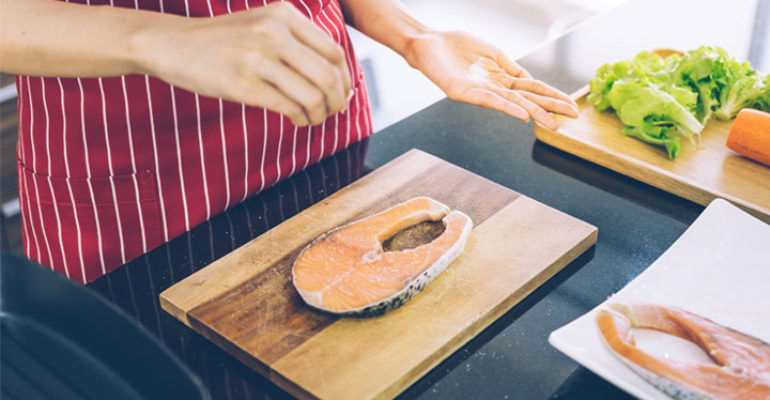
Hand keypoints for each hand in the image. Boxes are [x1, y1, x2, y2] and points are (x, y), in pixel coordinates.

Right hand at [135, 2, 350, 125]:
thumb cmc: (224, 40)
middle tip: (333, 111)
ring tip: (313, 119)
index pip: (333, 52)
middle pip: (328, 76)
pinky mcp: (243, 85)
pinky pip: (289, 108)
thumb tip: (338, 77)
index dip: (345, 78)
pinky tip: (297, 121)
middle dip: (337, 101)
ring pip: (312, 96)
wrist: (174, 44)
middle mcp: (273, 33)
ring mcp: (257, 58)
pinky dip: (301, 119)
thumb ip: (298, 40)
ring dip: (320, 114)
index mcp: (283, 15)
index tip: (343, 93)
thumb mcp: (263, 23)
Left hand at [402, 31, 578, 129]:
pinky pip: (490, 101)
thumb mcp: (491, 52)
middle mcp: (493, 87)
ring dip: (534, 113)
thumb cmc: (456, 46)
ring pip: (513, 103)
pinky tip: (523, 115)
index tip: (572, 105)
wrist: (428, 43)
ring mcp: (479, 91)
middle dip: (551, 107)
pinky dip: (508, 107)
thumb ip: (510, 66)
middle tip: (572, 118)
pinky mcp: (463, 93)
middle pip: (528, 98)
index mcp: (501, 77)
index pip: (533, 88)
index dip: (552, 95)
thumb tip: (531, 80)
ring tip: (553, 123)